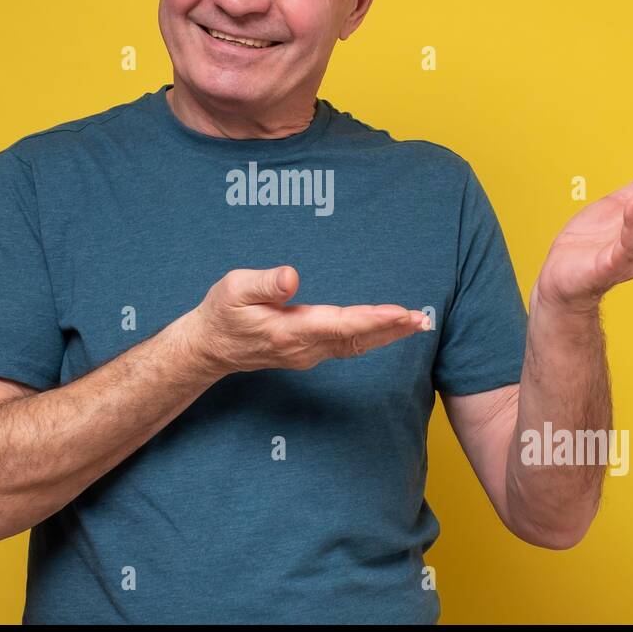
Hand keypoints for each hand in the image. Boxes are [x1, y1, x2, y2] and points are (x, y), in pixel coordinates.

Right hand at [186, 266, 429, 374]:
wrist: (210, 347)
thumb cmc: (222, 313)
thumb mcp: (233, 290)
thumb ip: (264, 283)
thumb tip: (292, 277)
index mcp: (289, 331)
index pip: (339, 326)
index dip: (371, 319)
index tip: (398, 313)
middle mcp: (304, 348)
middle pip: (356, 339)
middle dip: (391, 329)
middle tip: (422, 319)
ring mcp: (309, 354)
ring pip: (356, 345)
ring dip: (387, 334)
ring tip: (417, 323)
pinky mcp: (310, 352)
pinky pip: (349, 346)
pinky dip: (374, 337)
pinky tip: (390, 329)